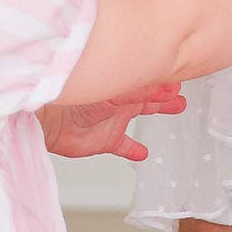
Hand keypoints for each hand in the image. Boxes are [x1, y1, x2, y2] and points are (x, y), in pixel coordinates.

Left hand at [39, 83, 185, 162]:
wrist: (48, 121)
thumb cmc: (74, 99)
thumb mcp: (116, 93)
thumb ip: (141, 92)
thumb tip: (166, 87)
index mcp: (123, 86)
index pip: (149, 80)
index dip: (165, 80)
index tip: (181, 78)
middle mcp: (120, 101)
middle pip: (149, 96)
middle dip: (167, 94)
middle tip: (182, 93)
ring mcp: (113, 120)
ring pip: (141, 114)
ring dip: (158, 111)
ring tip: (174, 108)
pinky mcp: (106, 140)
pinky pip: (124, 145)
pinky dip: (133, 149)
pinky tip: (142, 153)